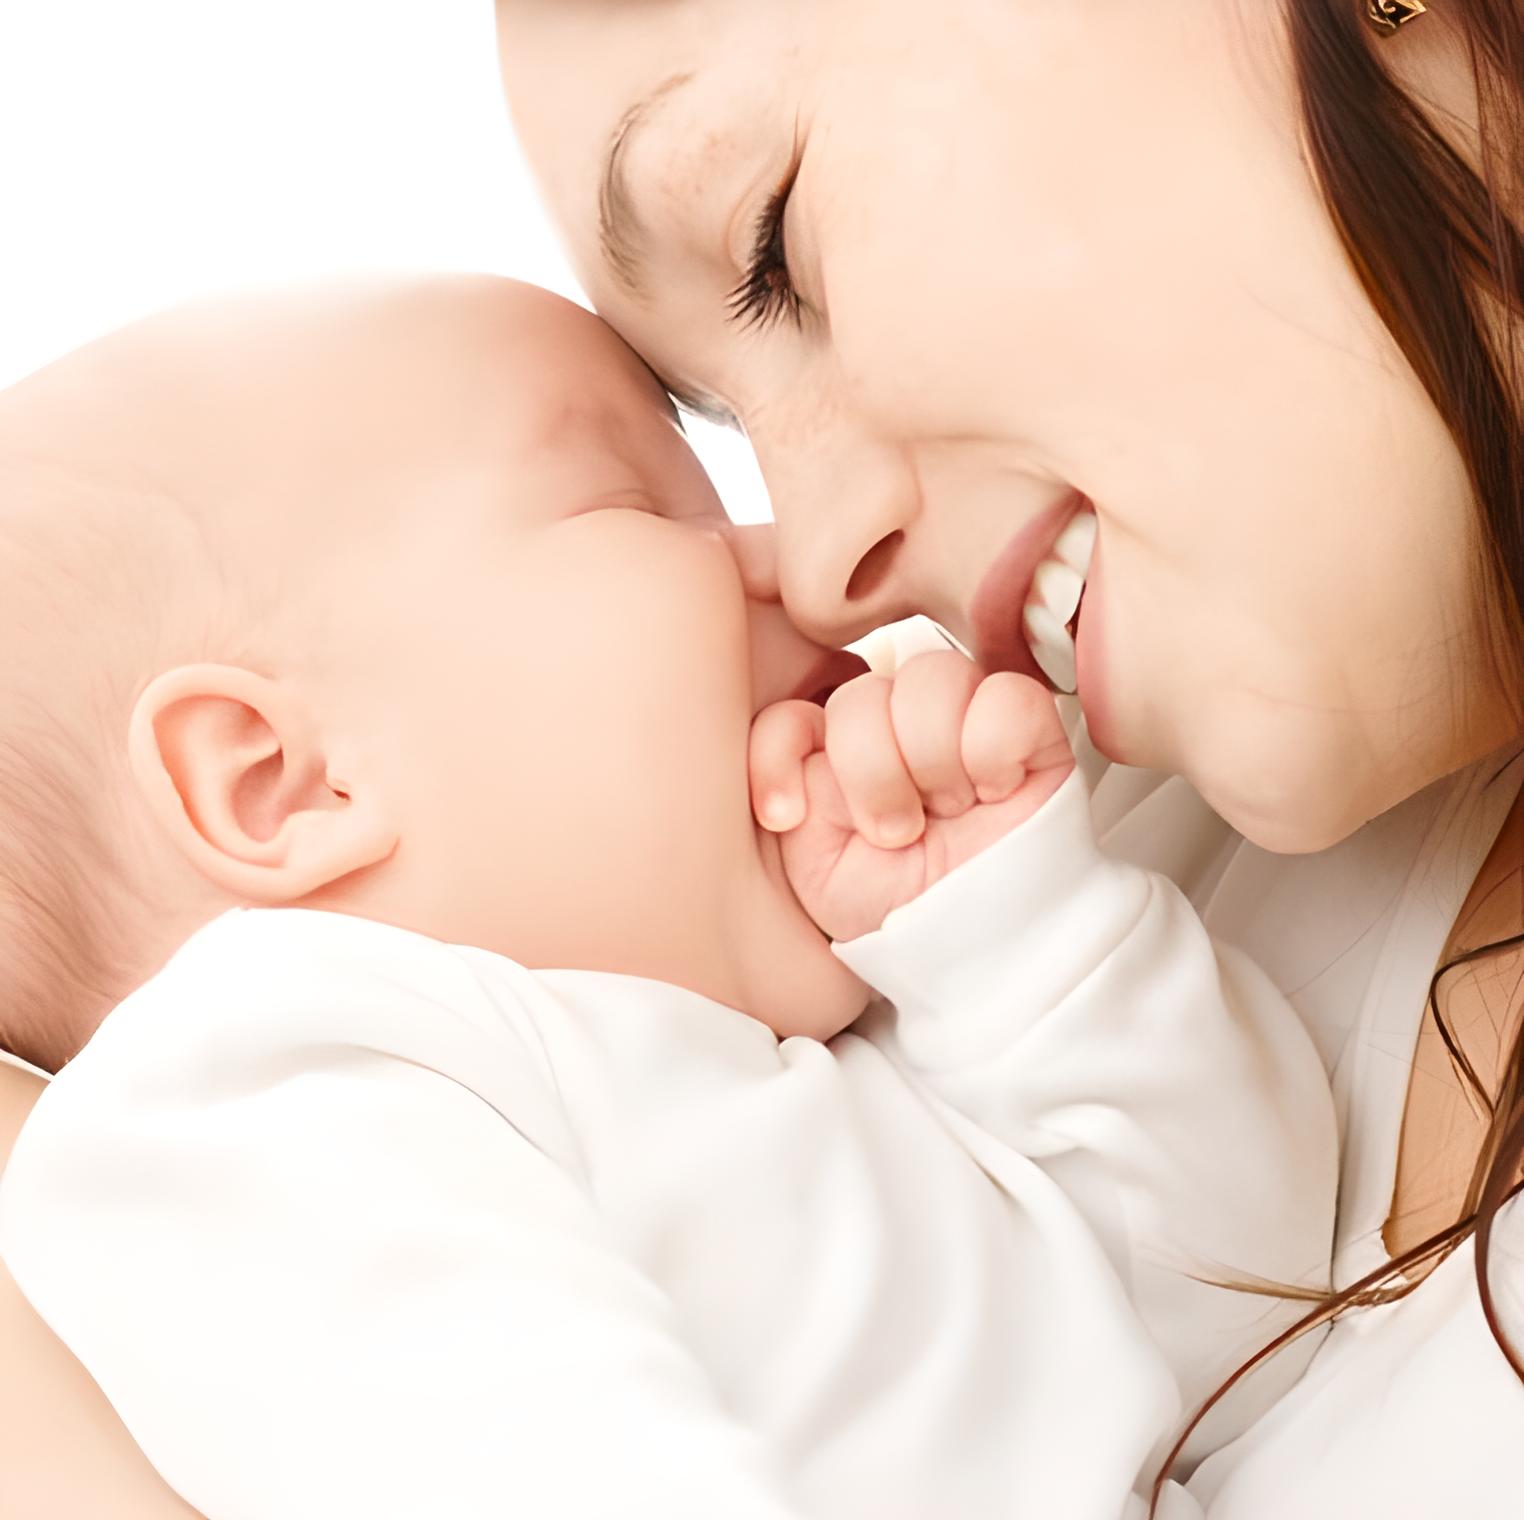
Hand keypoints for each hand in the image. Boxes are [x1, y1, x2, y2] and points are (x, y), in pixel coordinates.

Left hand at [750, 651, 1074, 941]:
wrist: (975, 947)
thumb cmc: (897, 906)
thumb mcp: (811, 858)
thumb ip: (786, 781)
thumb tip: (795, 723)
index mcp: (838, 744)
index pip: (793, 708)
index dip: (779, 755)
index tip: (785, 816)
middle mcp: (897, 718)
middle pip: (862, 693)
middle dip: (871, 774)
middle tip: (896, 832)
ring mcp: (963, 713)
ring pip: (931, 678)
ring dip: (934, 762)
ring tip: (950, 813)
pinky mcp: (1029, 724)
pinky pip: (1007, 697)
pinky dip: (994, 751)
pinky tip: (995, 792)